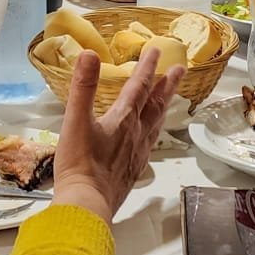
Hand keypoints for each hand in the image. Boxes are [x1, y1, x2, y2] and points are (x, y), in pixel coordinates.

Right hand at [51, 48, 183, 222]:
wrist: (87, 204)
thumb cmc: (78, 164)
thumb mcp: (75, 121)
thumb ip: (83, 87)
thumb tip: (89, 54)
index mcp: (123, 119)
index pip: (138, 87)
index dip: (147, 67)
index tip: (155, 50)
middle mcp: (136, 133)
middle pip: (155, 104)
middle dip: (166, 84)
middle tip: (180, 69)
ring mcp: (137, 152)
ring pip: (156, 123)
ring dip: (164, 105)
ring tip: (170, 96)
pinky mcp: (134, 169)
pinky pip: (151, 142)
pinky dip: (155, 130)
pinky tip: (152, 134)